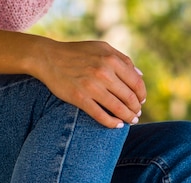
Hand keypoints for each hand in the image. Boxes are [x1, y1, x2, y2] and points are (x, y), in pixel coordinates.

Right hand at [0, 20, 145, 128]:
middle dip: (136, 109)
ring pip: (118, 108)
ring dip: (127, 118)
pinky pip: (101, 116)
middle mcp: (104, 72)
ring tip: (130, 121)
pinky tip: (116, 125)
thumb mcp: (101, 48)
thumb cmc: (77, 53)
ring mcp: (91, 86)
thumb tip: (140, 76)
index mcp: (111, 59)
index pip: (136, 82)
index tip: (141, 101)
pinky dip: (112, 123)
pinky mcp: (80, 98)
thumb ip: (122, 60)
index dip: (141, 95)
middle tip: (136, 115)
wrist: (48, 58)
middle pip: (129, 97)